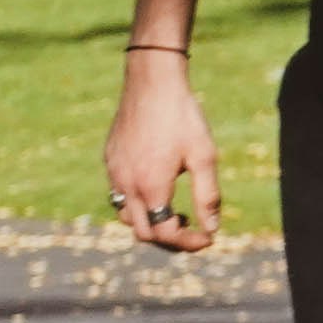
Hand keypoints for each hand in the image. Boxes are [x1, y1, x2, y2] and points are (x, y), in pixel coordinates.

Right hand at [106, 53, 222, 251]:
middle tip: (192, 230)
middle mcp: (127, 184)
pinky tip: (156, 187)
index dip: (189, 242)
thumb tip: (212, 229)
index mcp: (151, 186)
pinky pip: (118, 194)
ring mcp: (114, 172)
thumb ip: (208, 196)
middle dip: (169, 239)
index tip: (209, 237)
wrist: (151, 80)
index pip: (166, 233)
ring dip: (149, 223)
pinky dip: (137, 203)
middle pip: (143, 232)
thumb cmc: (182, 115)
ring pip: (126, 216)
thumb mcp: (203, 155)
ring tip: (174, 211)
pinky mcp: (110, 159)